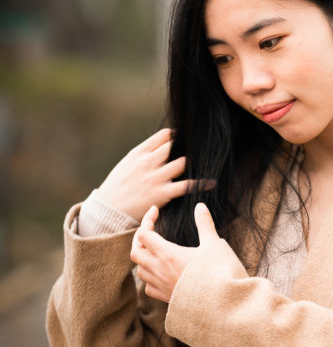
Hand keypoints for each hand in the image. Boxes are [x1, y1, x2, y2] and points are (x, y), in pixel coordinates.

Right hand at [98, 127, 212, 221]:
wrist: (108, 211)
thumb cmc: (118, 187)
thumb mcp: (127, 164)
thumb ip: (144, 154)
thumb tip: (164, 145)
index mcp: (139, 153)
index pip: (165, 135)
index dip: (178, 136)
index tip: (185, 140)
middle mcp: (148, 162)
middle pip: (176, 146)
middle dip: (188, 146)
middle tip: (201, 148)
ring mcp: (156, 177)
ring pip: (183, 162)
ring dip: (195, 162)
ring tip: (206, 161)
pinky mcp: (162, 193)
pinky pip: (186, 185)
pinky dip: (200, 183)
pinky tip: (211, 182)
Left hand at [131, 202, 245, 302]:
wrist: (223, 306)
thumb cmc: (219, 273)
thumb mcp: (214, 244)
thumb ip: (204, 224)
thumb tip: (200, 206)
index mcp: (168, 254)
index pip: (144, 234)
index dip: (147, 220)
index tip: (156, 211)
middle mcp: (159, 270)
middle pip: (135, 251)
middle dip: (140, 239)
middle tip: (152, 231)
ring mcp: (161, 286)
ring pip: (139, 270)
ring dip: (144, 258)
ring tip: (156, 251)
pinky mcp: (166, 298)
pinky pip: (148, 287)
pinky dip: (150, 277)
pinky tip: (161, 273)